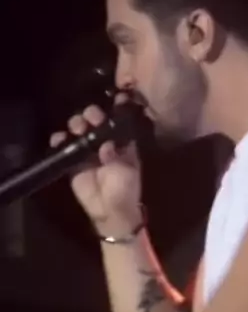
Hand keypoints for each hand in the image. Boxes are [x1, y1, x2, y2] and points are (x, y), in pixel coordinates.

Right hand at [50, 103, 141, 232]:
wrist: (109, 211)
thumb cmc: (123, 191)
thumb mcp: (125, 173)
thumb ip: (116, 157)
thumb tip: (106, 144)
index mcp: (123, 145)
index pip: (119, 124)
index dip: (117, 112)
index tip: (115, 100)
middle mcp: (105, 144)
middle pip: (97, 124)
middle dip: (93, 116)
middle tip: (89, 117)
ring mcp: (89, 152)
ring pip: (81, 132)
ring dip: (77, 125)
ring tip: (76, 126)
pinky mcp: (74, 162)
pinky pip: (66, 148)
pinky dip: (60, 141)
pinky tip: (58, 138)